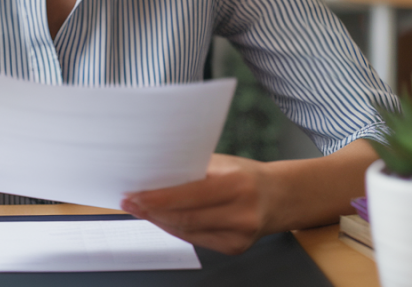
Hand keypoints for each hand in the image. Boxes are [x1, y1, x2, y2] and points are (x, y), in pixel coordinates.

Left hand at [121, 153, 271, 254]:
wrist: (281, 197)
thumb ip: (193, 170)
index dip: (158, 198)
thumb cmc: (247, 175)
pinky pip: (196, 240)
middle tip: (129, 202)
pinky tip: (161, 219)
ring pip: (188, 231)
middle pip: (185, 217)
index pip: (189, 195)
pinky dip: (175, 229)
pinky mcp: (236, 248)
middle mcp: (242, 212)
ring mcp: (240, 235)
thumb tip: (155, 175)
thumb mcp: (224, 164)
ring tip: (139, 210)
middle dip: (152, 211)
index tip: (135, 194)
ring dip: (159, 221)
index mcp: (238, 184)